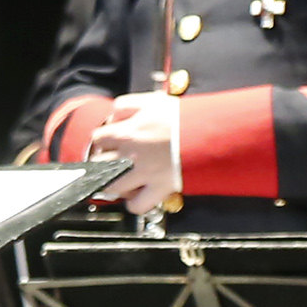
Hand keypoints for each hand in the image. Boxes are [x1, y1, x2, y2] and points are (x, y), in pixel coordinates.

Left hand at [88, 92, 182, 214]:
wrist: (208, 132)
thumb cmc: (183, 116)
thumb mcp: (151, 101)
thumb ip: (128, 105)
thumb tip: (115, 114)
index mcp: (126, 132)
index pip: (98, 138)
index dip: (102, 140)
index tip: (107, 142)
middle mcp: (130, 155)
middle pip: (98, 165)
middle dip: (101, 164)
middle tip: (109, 162)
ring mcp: (143, 174)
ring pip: (112, 187)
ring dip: (113, 184)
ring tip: (119, 181)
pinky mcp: (159, 188)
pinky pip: (138, 205)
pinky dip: (134, 204)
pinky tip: (136, 197)